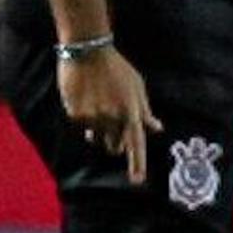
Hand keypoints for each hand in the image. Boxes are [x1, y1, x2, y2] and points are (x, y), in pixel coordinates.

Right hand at [58, 44, 158, 185]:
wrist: (88, 51)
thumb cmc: (116, 68)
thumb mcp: (137, 87)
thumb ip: (145, 111)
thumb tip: (156, 128)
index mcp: (131, 111)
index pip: (136, 143)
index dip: (137, 164)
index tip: (137, 181)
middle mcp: (113, 118)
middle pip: (113, 147)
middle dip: (113, 142)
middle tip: (111, 124)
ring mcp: (94, 118)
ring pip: (95, 138)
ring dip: (97, 132)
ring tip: (96, 107)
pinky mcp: (76, 115)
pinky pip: (81, 127)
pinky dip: (83, 119)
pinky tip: (84, 99)